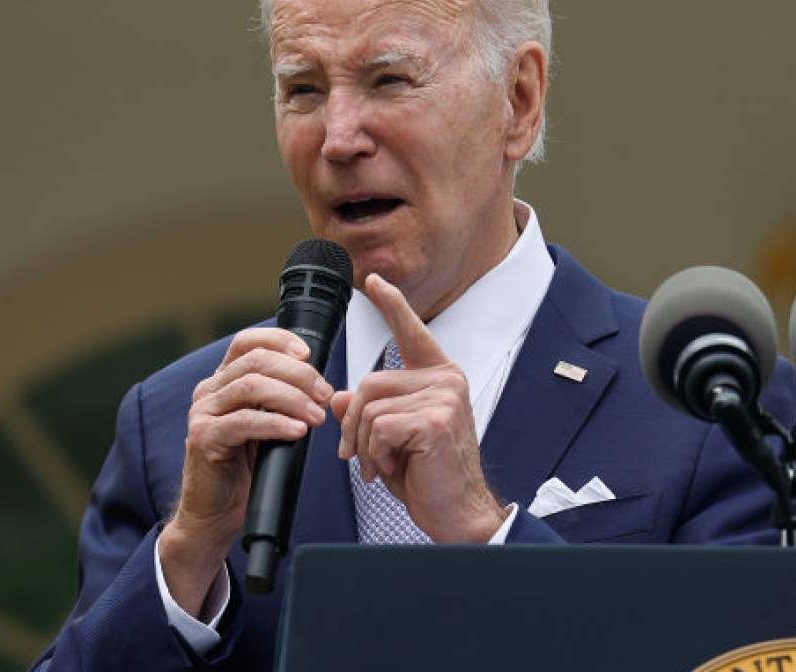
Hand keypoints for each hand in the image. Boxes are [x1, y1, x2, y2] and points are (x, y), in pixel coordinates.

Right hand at [159, 327, 331, 614]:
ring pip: (251, 387)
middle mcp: (210, 391)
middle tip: (324, 394)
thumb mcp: (267, 426)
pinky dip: (276, 424)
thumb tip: (321, 386)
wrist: (216, 513)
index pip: (247, 342)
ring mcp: (203, 413)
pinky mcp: (203, 438)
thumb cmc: (244, 470)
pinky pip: (244, 422)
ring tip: (316, 416)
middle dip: (298, 375)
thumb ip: (282, 401)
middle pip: (256, 362)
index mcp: (224, 382)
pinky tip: (297, 432)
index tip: (308, 354)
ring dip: (292, 398)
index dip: (278, 340)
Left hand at [332, 274, 508, 543]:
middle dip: (354, 426)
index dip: (392, 305)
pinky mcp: (434, 420)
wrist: (458, 513)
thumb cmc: (428, 477)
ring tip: (384, 465)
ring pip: (369, 408)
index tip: (374, 281)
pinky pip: (379, 428)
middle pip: (368, 384)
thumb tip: (337, 398)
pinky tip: (394, 469)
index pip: (411, 332)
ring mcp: (443, 398)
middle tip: (363, 457)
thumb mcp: (390, 439)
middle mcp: (445, 380)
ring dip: (365, 445)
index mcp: (438, 377)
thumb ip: (369, 411)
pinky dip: (376, 455)